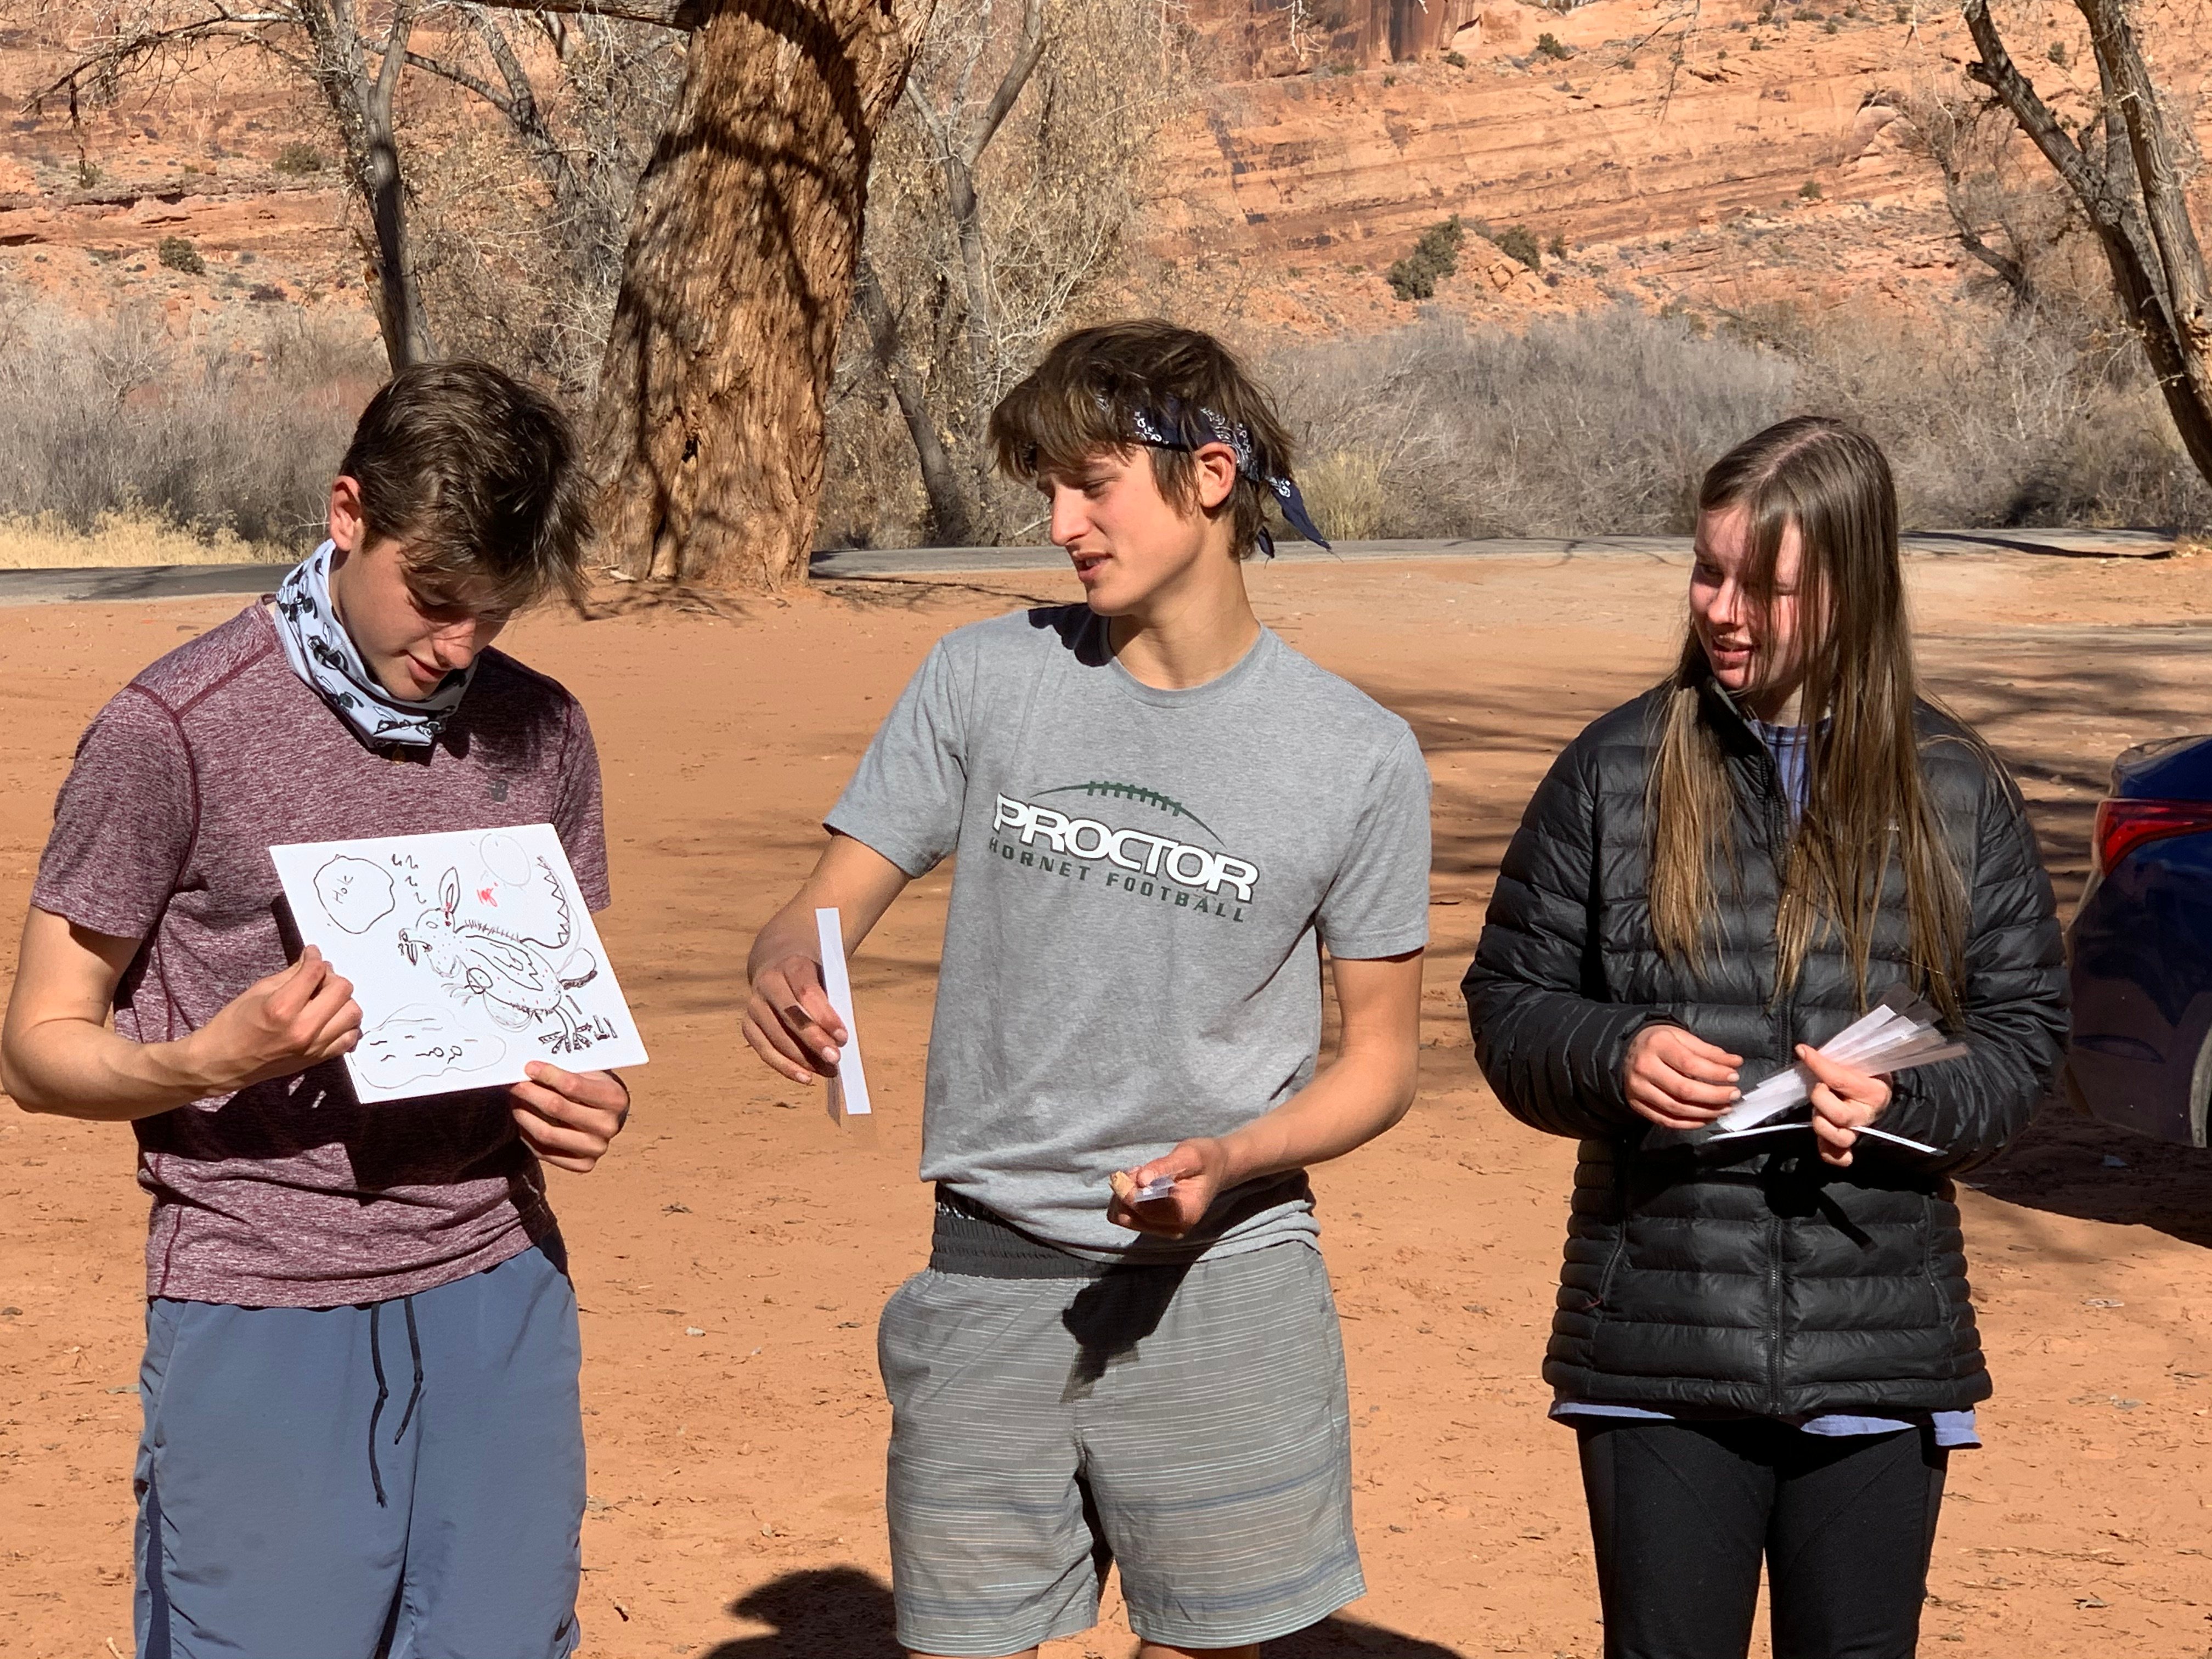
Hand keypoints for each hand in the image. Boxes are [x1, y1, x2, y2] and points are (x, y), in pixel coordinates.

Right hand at [181, 946, 361, 1090]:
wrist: (221, 1063)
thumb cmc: (232, 1026)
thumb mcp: (257, 991)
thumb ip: (290, 974)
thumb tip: (312, 959)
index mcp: (282, 1008)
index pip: (316, 972)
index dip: (314, 958)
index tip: (311, 955)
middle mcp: (303, 1029)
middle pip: (343, 990)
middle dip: (332, 978)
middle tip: (319, 977)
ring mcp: (313, 1047)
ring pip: (353, 1013)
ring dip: (343, 1001)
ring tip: (326, 998)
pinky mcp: (318, 1059)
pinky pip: (350, 1038)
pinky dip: (346, 1025)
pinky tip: (331, 1018)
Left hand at [510, 1064, 628, 1172]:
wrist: (609, 1115)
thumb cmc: (594, 1089)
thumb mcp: (589, 1073)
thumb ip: (563, 1071)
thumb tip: (526, 1070)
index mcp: (614, 1098)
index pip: (572, 1085)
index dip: (546, 1075)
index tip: (529, 1067)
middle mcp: (608, 1126)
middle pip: (556, 1108)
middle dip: (529, 1093)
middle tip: (515, 1084)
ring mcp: (596, 1148)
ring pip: (546, 1133)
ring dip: (523, 1114)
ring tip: (516, 1102)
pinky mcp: (583, 1164)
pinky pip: (544, 1152)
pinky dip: (527, 1134)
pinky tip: (525, 1119)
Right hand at [741, 953, 845, 1084]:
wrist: (780, 970)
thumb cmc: (813, 982)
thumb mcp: (826, 981)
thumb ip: (833, 1005)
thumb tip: (839, 1042)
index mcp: (792, 966)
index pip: (806, 991)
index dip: (824, 1016)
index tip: (843, 1037)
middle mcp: (768, 983)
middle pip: (790, 1015)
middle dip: (814, 1040)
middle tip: (834, 1059)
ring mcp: (754, 1005)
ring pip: (776, 1036)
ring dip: (803, 1058)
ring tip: (827, 1070)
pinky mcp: (748, 1025)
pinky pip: (765, 1050)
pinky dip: (785, 1066)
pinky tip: (805, 1077)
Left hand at [1107, 1138, 1228, 1237]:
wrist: (1217, 1168)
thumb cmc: (1205, 1159)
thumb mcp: (1189, 1155)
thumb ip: (1164, 1167)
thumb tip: (1141, 1180)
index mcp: (1185, 1214)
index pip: (1145, 1210)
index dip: (1129, 1192)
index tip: (1128, 1172)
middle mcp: (1175, 1228)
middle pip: (1130, 1217)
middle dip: (1125, 1192)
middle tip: (1137, 1170)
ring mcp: (1165, 1229)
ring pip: (1125, 1218)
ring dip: (1124, 1194)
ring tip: (1140, 1174)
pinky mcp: (1157, 1225)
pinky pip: (1129, 1216)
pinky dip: (1127, 1198)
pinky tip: (1140, 1182)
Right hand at [1625, 1024, 1743, 1130]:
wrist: (1626, 1050)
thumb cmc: (1658, 1042)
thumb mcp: (1682, 1037)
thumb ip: (1709, 1051)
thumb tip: (1735, 1063)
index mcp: (1657, 1045)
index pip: (1690, 1064)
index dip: (1715, 1073)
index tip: (1734, 1077)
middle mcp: (1644, 1067)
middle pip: (1684, 1090)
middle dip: (1714, 1096)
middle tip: (1733, 1096)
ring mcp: (1638, 1088)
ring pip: (1676, 1108)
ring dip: (1705, 1112)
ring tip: (1723, 1108)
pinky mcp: (1636, 1104)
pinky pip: (1665, 1120)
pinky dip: (1688, 1123)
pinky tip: (1705, 1118)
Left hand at [1797, 1044, 1891, 1166]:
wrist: (1880, 1097)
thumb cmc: (1866, 1077)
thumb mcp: (1861, 1064)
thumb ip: (1839, 1061)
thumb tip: (1804, 1052)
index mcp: (1875, 1093)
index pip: (1840, 1080)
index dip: (1818, 1065)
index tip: (1803, 1051)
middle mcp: (1866, 1116)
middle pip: (1838, 1115)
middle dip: (1820, 1098)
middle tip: (1820, 1087)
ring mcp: (1858, 1133)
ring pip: (1836, 1136)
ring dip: (1820, 1121)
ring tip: (1820, 1109)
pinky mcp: (1847, 1145)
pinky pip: (1836, 1156)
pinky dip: (1827, 1151)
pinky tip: (1823, 1139)